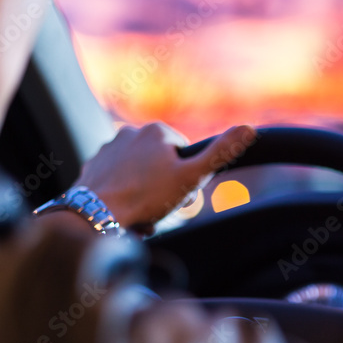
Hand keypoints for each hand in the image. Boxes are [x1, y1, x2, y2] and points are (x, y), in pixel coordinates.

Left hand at [76, 123, 255, 233]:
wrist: (95, 214)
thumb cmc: (146, 197)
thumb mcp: (191, 177)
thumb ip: (220, 153)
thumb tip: (249, 128)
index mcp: (157, 131)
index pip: (184, 156)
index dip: (187, 179)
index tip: (179, 195)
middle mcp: (130, 132)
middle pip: (162, 166)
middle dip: (165, 189)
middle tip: (159, 208)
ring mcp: (109, 148)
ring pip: (140, 175)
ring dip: (145, 194)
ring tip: (141, 213)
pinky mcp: (93, 165)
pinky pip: (119, 181)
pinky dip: (124, 195)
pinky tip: (123, 210)